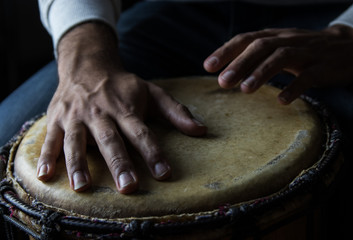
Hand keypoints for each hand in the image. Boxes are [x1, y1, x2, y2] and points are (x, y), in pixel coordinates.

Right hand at [36, 22, 206, 193]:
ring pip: (77, 141)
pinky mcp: (58, 119)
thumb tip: (201, 130)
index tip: (164, 173)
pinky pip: (51, 139)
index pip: (142, 133)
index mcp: (126, 108)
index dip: (153, 153)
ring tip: (83, 187)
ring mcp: (77, 117)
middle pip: (111, 140)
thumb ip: (175, 111)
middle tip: (128, 187)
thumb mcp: (152, 92)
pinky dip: (47, 156)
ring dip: (78, 164)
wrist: (87, 65)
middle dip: (119, 163)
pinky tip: (46, 175)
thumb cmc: (123, 85)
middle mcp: (101, 113)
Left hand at [204, 25, 352, 103]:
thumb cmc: (304, 50)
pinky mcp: (323, 67)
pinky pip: (309, 76)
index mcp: (275, 36)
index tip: (207, 66)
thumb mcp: (279, 47)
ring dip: (261, 73)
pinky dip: (294, 88)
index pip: (246, 39)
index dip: (226, 51)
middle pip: (261, 46)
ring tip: (245, 90)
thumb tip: (226, 70)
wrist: (349, 46)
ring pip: (282, 57)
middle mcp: (288, 40)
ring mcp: (306, 53)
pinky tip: (281, 100)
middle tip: (222, 82)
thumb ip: (255, 56)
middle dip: (239, 64)